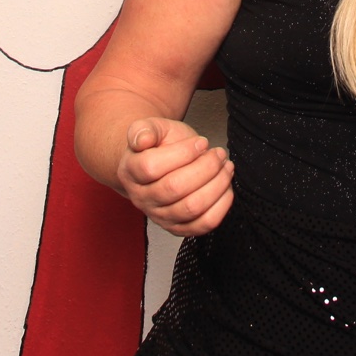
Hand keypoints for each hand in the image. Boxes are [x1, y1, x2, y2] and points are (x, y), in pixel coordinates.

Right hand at [116, 117, 234, 236]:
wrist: (163, 161)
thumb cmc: (160, 144)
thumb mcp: (152, 127)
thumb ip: (144, 129)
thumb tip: (143, 139)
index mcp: (130, 171)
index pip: (151, 166)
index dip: (183, 153)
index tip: (201, 142)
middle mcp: (141, 198)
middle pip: (174, 188)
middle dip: (205, 167)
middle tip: (218, 154)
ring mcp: (159, 216)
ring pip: (191, 208)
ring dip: (216, 184)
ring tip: (225, 167)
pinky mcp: (178, 228)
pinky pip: (203, 224)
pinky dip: (221, 205)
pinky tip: (225, 186)